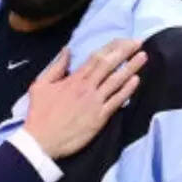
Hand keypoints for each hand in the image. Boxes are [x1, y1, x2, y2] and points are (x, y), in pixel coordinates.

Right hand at [24, 39, 146, 158]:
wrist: (40, 141)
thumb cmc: (39, 114)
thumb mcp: (40, 85)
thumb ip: (56, 67)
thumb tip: (67, 50)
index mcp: (73, 79)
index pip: (96, 57)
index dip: (112, 47)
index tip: (124, 40)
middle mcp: (86, 88)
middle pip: (109, 64)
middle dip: (125, 51)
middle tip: (138, 42)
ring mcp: (94, 103)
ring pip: (116, 81)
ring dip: (131, 67)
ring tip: (143, 56)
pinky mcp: (99, 118)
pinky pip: (116, 101)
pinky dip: (127, 90)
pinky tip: (136, 80)